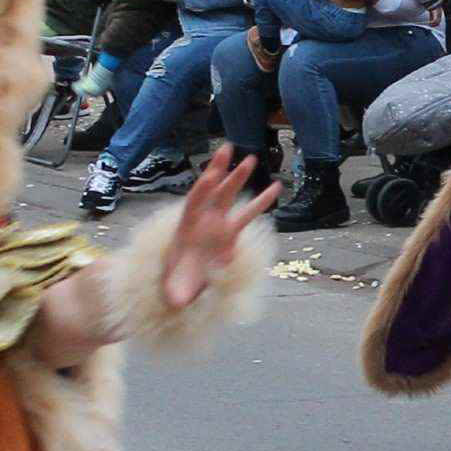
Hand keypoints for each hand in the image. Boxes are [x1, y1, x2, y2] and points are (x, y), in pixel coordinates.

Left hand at [160, 146, 274, 309]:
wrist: (183, 284)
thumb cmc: (176, 284)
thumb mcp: (174, 292)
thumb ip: (177, 294)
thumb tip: (180, 301)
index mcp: (186, 229)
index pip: (194, 203)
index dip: (202, 190)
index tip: (210, 174)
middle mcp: (202, 221)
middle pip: (211, 191)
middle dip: (219, 171)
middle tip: (228, 149)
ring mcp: (217, 224)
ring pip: (229, 197)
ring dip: (239, 178)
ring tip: (252, 159)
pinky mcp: (230, 233)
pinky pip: (247, 214)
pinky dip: (260, 201)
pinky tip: (275, 187)